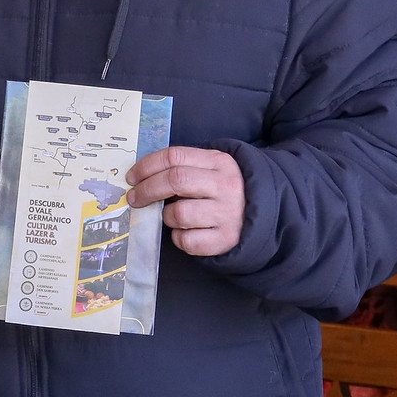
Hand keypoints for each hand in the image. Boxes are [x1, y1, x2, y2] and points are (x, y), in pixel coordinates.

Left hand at [125, 146, 245, 256]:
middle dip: (147, 190)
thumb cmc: (223, 191)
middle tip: (134, 198)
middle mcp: (225, 185)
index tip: (132, 177)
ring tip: (172, 216)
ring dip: (166, 216)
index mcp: (219, 161)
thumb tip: (140, 177)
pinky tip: (186, 232)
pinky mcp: (226, 239)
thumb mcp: (211, 169)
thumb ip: (182, 168)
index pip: (174, 156)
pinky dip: (179, 238)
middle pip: (174, 181)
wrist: (263, 216)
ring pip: (178, 213)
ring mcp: (228, 213)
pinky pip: (187, 240)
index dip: (147, 166)